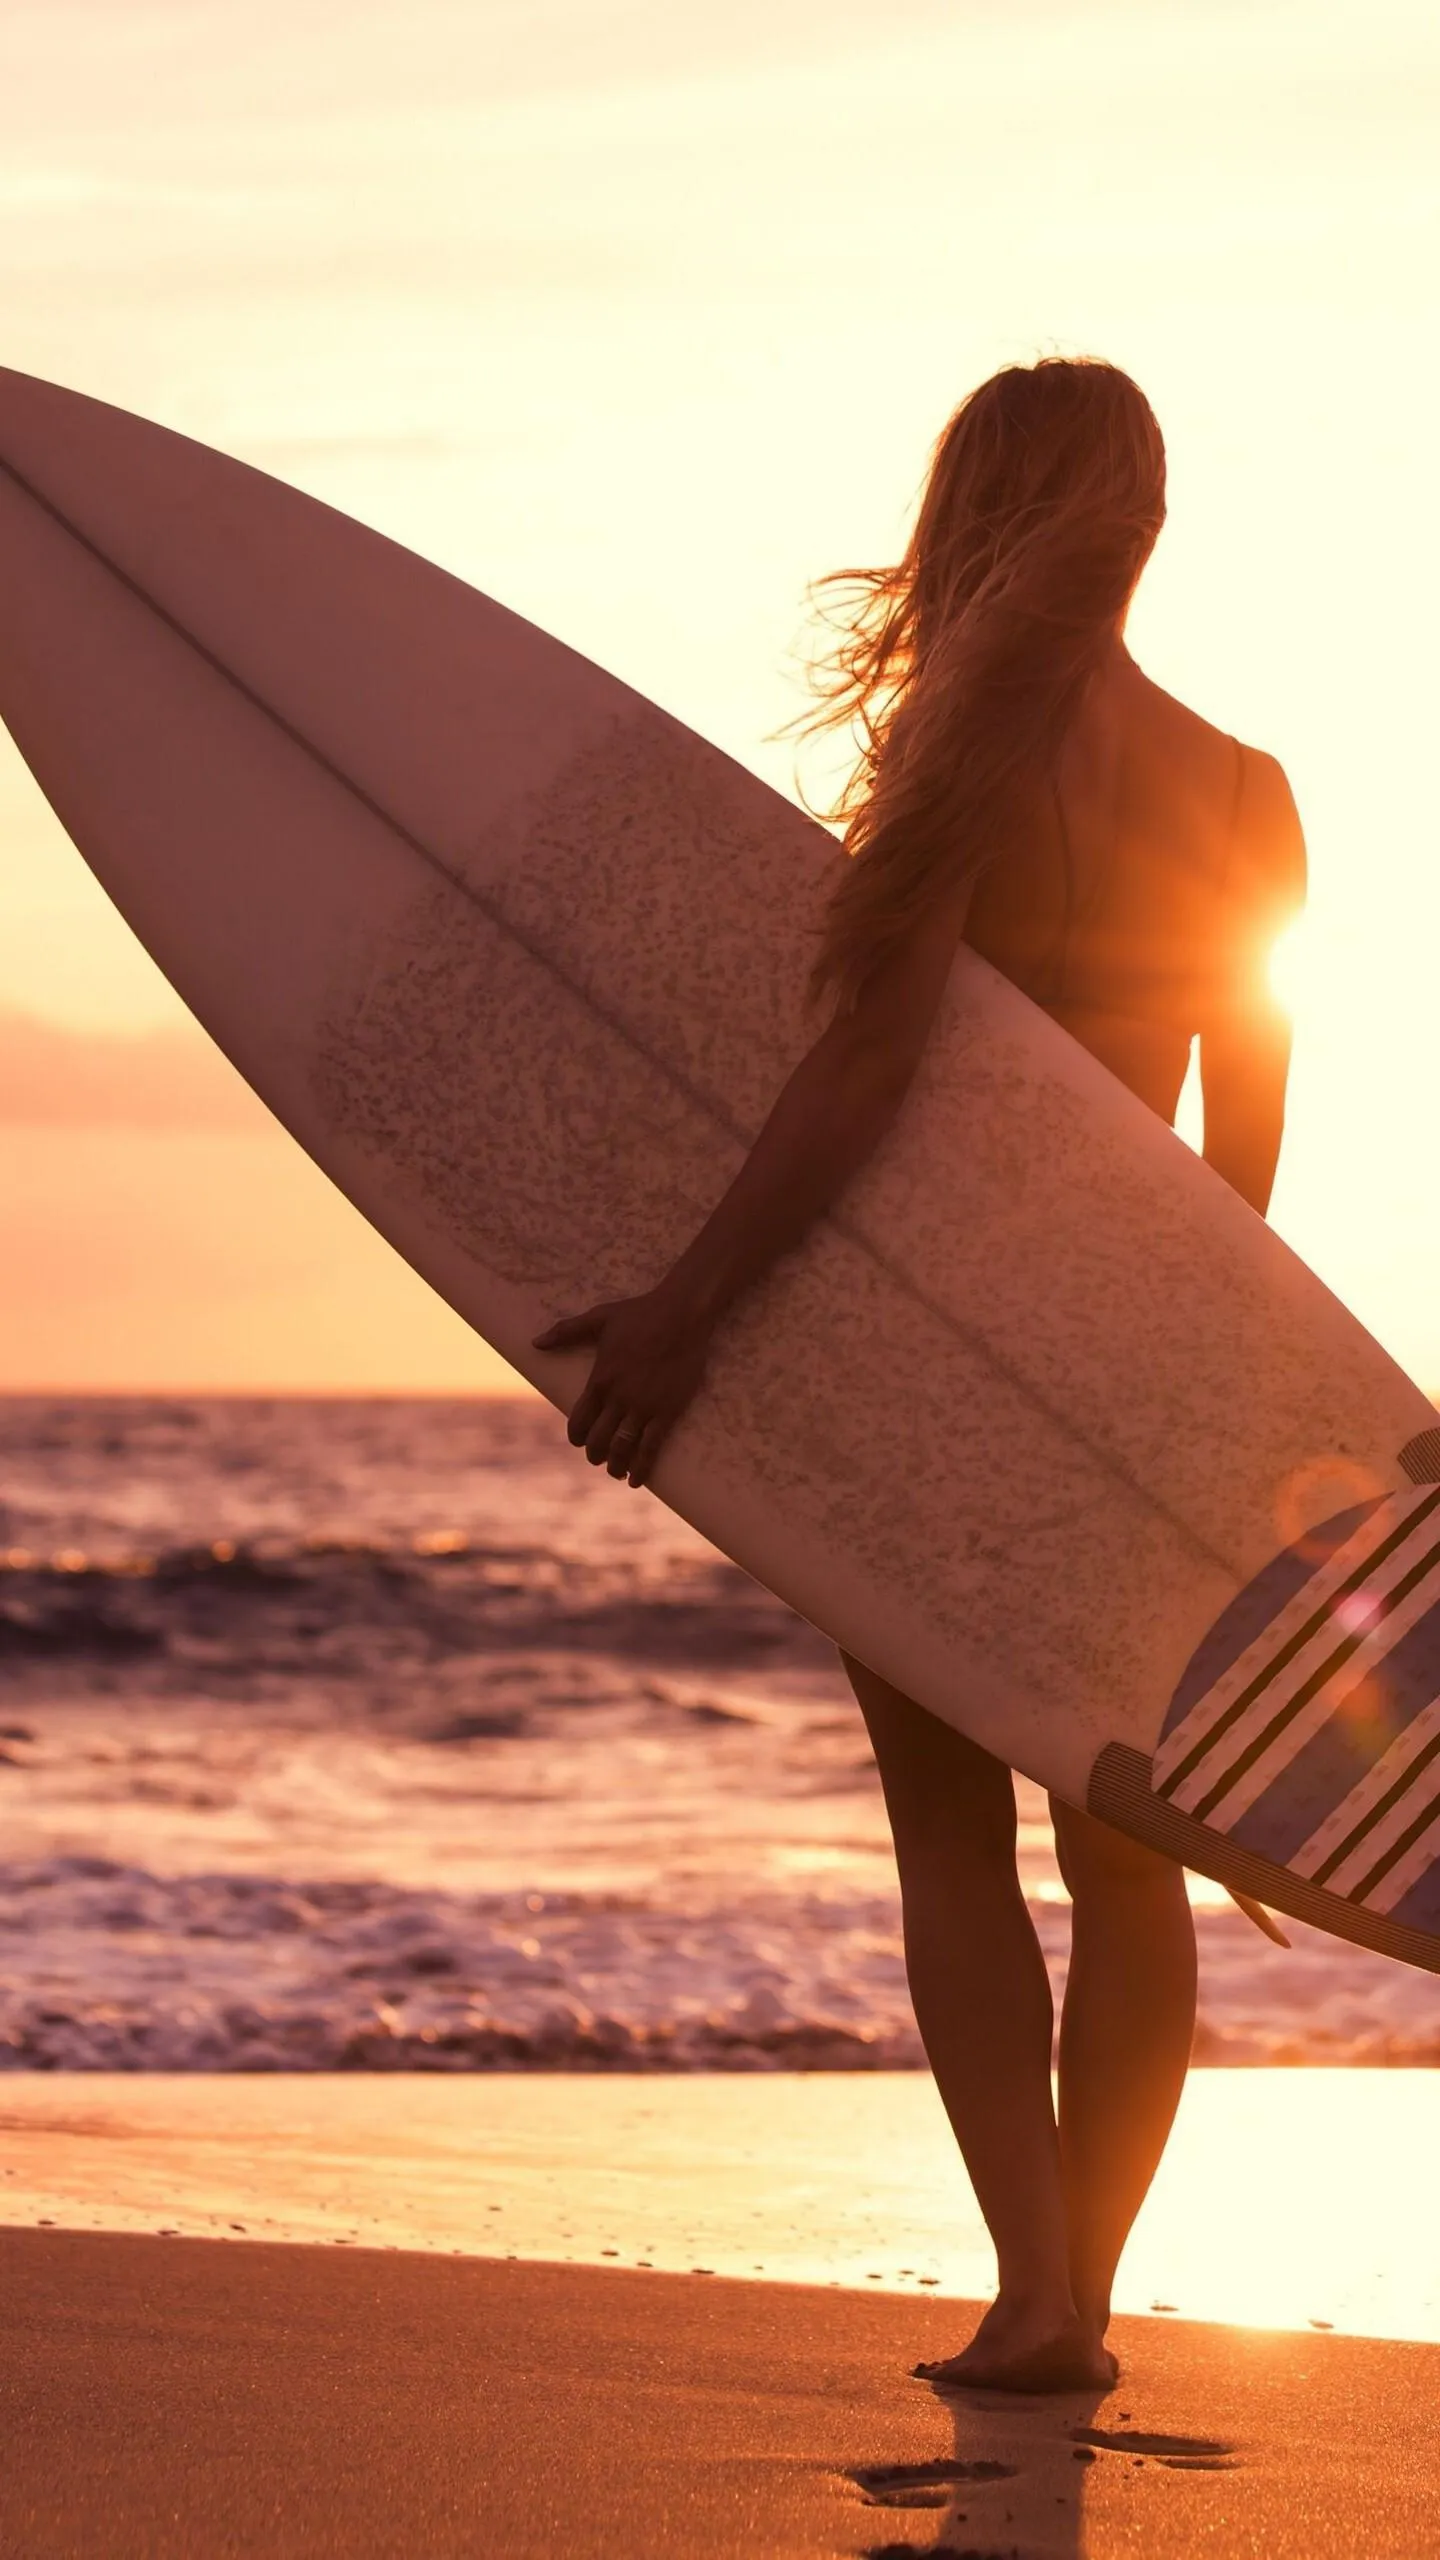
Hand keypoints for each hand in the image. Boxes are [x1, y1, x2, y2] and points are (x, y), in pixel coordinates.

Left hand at [532, 1287, 712, 1485]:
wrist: (682, 1314)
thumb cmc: (640, 1313)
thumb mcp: (598, 1318)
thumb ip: (565, 1331)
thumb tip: (535, 1343)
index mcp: (600, 1380)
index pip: (579, 1421)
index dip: (576, 1437)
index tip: (579, 1441)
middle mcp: (619, 1398)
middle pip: (599, 1440)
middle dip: (595, 1455)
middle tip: (598, 1458)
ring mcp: (643, 1407)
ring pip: (623, 1448)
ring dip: (616, 1466)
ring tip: (617, 1472)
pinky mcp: (667, 1411)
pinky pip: (651, 1447)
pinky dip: (642, 1467)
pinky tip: (636, 1479)